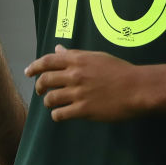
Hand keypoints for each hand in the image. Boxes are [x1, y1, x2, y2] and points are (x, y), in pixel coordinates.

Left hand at [25, 45, 143, 121]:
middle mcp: (75, 75)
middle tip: (40, 91)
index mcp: (78, 59)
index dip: (34, 67)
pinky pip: (59, 114)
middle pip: (45, 80)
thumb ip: (76, 55)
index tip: (28, 72)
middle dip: (39, 86)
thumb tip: (58, 49)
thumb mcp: (98, 58)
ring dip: (48, 102)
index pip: (48, 61)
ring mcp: (78, 93)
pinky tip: (61, 114)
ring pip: (50, 98)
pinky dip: (57, 115)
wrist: (137, 88)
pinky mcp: (82, 110)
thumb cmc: (121, 71)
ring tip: (53, 104)